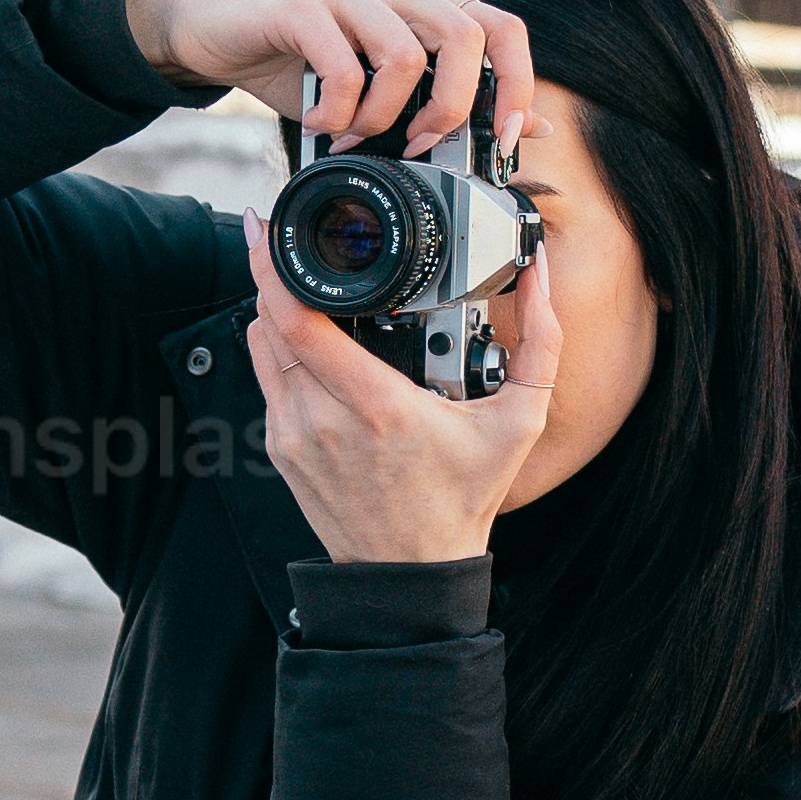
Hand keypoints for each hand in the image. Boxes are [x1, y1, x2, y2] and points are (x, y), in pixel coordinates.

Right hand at [128, 0, 537, 167]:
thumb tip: (530, 130)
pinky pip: (343, 67)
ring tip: (352, 136)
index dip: (518, 82)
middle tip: (415, 147)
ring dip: (382, 117)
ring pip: (406, 55)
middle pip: (464, 37)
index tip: (506, 137)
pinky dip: (336, 113)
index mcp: (421, 5)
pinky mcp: (302, 4)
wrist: (214, 32)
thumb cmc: (296, 63)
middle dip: (451, 110)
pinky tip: (318, 124)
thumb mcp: (374, 92)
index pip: (500, 27)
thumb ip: (440, 103)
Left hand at [239, 197, 564, 570]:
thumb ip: (539, 343)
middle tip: (286, 238)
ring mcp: (294, 437)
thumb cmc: (463, 499)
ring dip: (274, 310)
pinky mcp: (280, 451)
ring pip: (261, 348)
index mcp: (377, 406)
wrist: (412, 572)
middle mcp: (324, 421)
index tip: (272, 227)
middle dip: (273, 274)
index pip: (300, 321)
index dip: (275, 268)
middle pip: (271, 323)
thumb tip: (538, 273)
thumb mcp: (519, 422)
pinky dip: (279, 351)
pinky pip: (266, 381)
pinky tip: (305, 339)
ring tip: (298, 283)